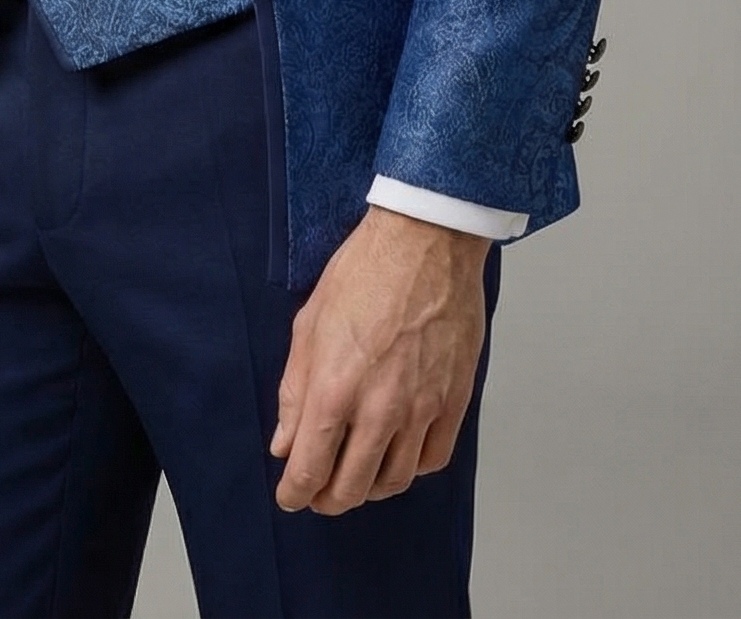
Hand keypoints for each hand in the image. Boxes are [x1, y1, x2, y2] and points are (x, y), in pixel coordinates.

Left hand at [270, 205, 489, 514]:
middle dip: (328, 499)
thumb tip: (286, 441)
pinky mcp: (454, 400)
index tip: (290, 495)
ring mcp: (422, 407)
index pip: (309, 469)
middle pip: (351, 488)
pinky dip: (412, 467)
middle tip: (320, 492)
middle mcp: (379, 408)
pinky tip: (399, 452)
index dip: (295, 492)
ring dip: (370, 488)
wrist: (426, 242)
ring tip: (357, 475)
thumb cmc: (366, 270)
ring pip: (394, 480)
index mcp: (335, 388)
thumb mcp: (310, 323)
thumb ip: (295, 389)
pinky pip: (433, 458)